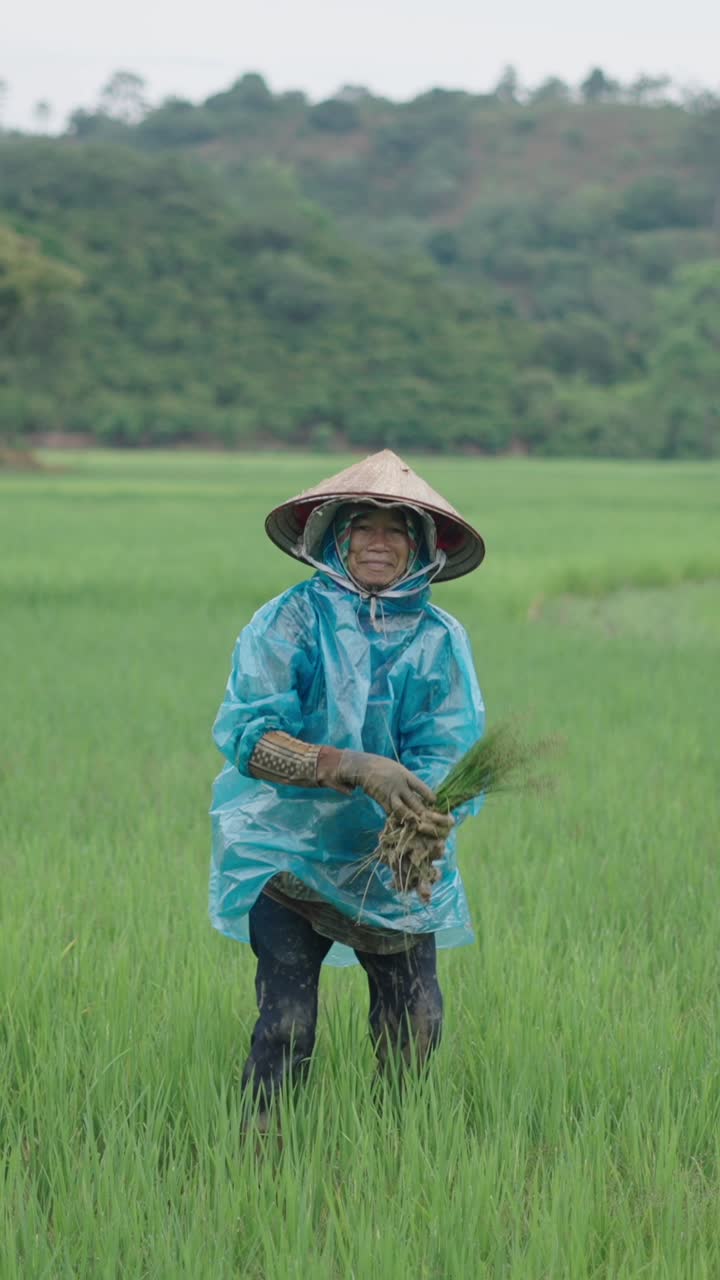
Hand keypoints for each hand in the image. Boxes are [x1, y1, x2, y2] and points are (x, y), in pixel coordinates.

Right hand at [317, 747, 440, 822]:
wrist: (360, 766)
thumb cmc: (381, 767)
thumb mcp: (397, 769)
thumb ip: (407, 780)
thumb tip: (419, 792)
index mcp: (405, 775)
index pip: (421, 787)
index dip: (429, 796)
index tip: (435, 802)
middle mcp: (399, 785)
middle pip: (415, 803)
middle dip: (425, 814)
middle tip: (434, 822)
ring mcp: (390, 794)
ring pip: (404, 811)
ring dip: (412, 819)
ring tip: (420, 826)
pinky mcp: (381, 800)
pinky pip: (391, 813)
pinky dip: (398, 819)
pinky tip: (404, 824)